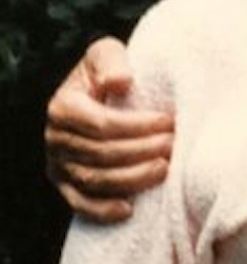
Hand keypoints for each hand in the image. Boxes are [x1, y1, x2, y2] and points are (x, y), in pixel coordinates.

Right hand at [45, 37, 173, 221]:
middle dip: (142, 151)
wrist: (101, 95)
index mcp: (63, 107)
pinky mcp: (67, 186)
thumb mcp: (107, 54)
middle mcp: (56, 138)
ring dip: (133, 178)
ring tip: (166, 168)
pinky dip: (103, 210)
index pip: (102, 124)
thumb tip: (120, 82)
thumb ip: (111, 60)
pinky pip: (81, 205)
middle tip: (174, 144)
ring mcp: (59, 165)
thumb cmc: (110, 72)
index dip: (138, 126)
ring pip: (96, 180)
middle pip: (102, 154)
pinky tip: (130, 209)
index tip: (168, 121)